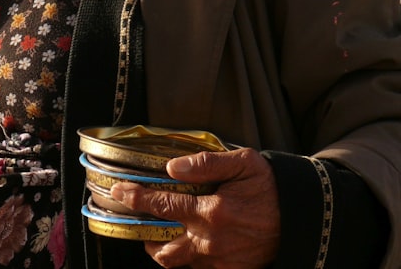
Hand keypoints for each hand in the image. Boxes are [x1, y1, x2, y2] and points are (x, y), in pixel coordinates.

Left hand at [110, 147, 279, 268]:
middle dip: (144, 238)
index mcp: (212, 212)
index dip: (136, 199)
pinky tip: (188, 244)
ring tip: (159, 236)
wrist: (304, 217)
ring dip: (164, 251)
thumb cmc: (270, 186)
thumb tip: (171, 168)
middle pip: (162, 250)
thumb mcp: (242, 163)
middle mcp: (212, 242)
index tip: (118, 192)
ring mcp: (222, 260)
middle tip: (138, 223)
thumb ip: (205, 163)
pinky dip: (189, 259)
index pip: (161, 206)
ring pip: (179, 264)